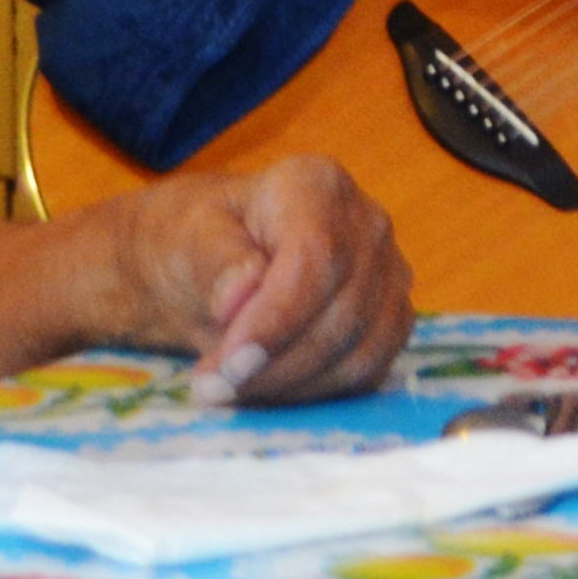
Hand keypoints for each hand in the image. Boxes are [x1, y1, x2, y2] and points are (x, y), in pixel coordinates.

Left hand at [98, 153, 412, 407]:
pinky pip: (367, 372)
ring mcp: (389, 272)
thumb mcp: (186, 239)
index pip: (316, 258)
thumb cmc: (196, 242)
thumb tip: (239, 295)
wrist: (209, 265)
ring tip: (229, 389)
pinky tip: (264, 388)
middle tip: (210, 388)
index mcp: (317, 185)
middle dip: (275, 364)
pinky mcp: (391, 319)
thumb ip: (214, 261)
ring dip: (291, 385)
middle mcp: (368, 223)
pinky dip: (313, 392)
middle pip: (343, 312)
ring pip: (360, 351)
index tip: (229, 363)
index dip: (277, 319)